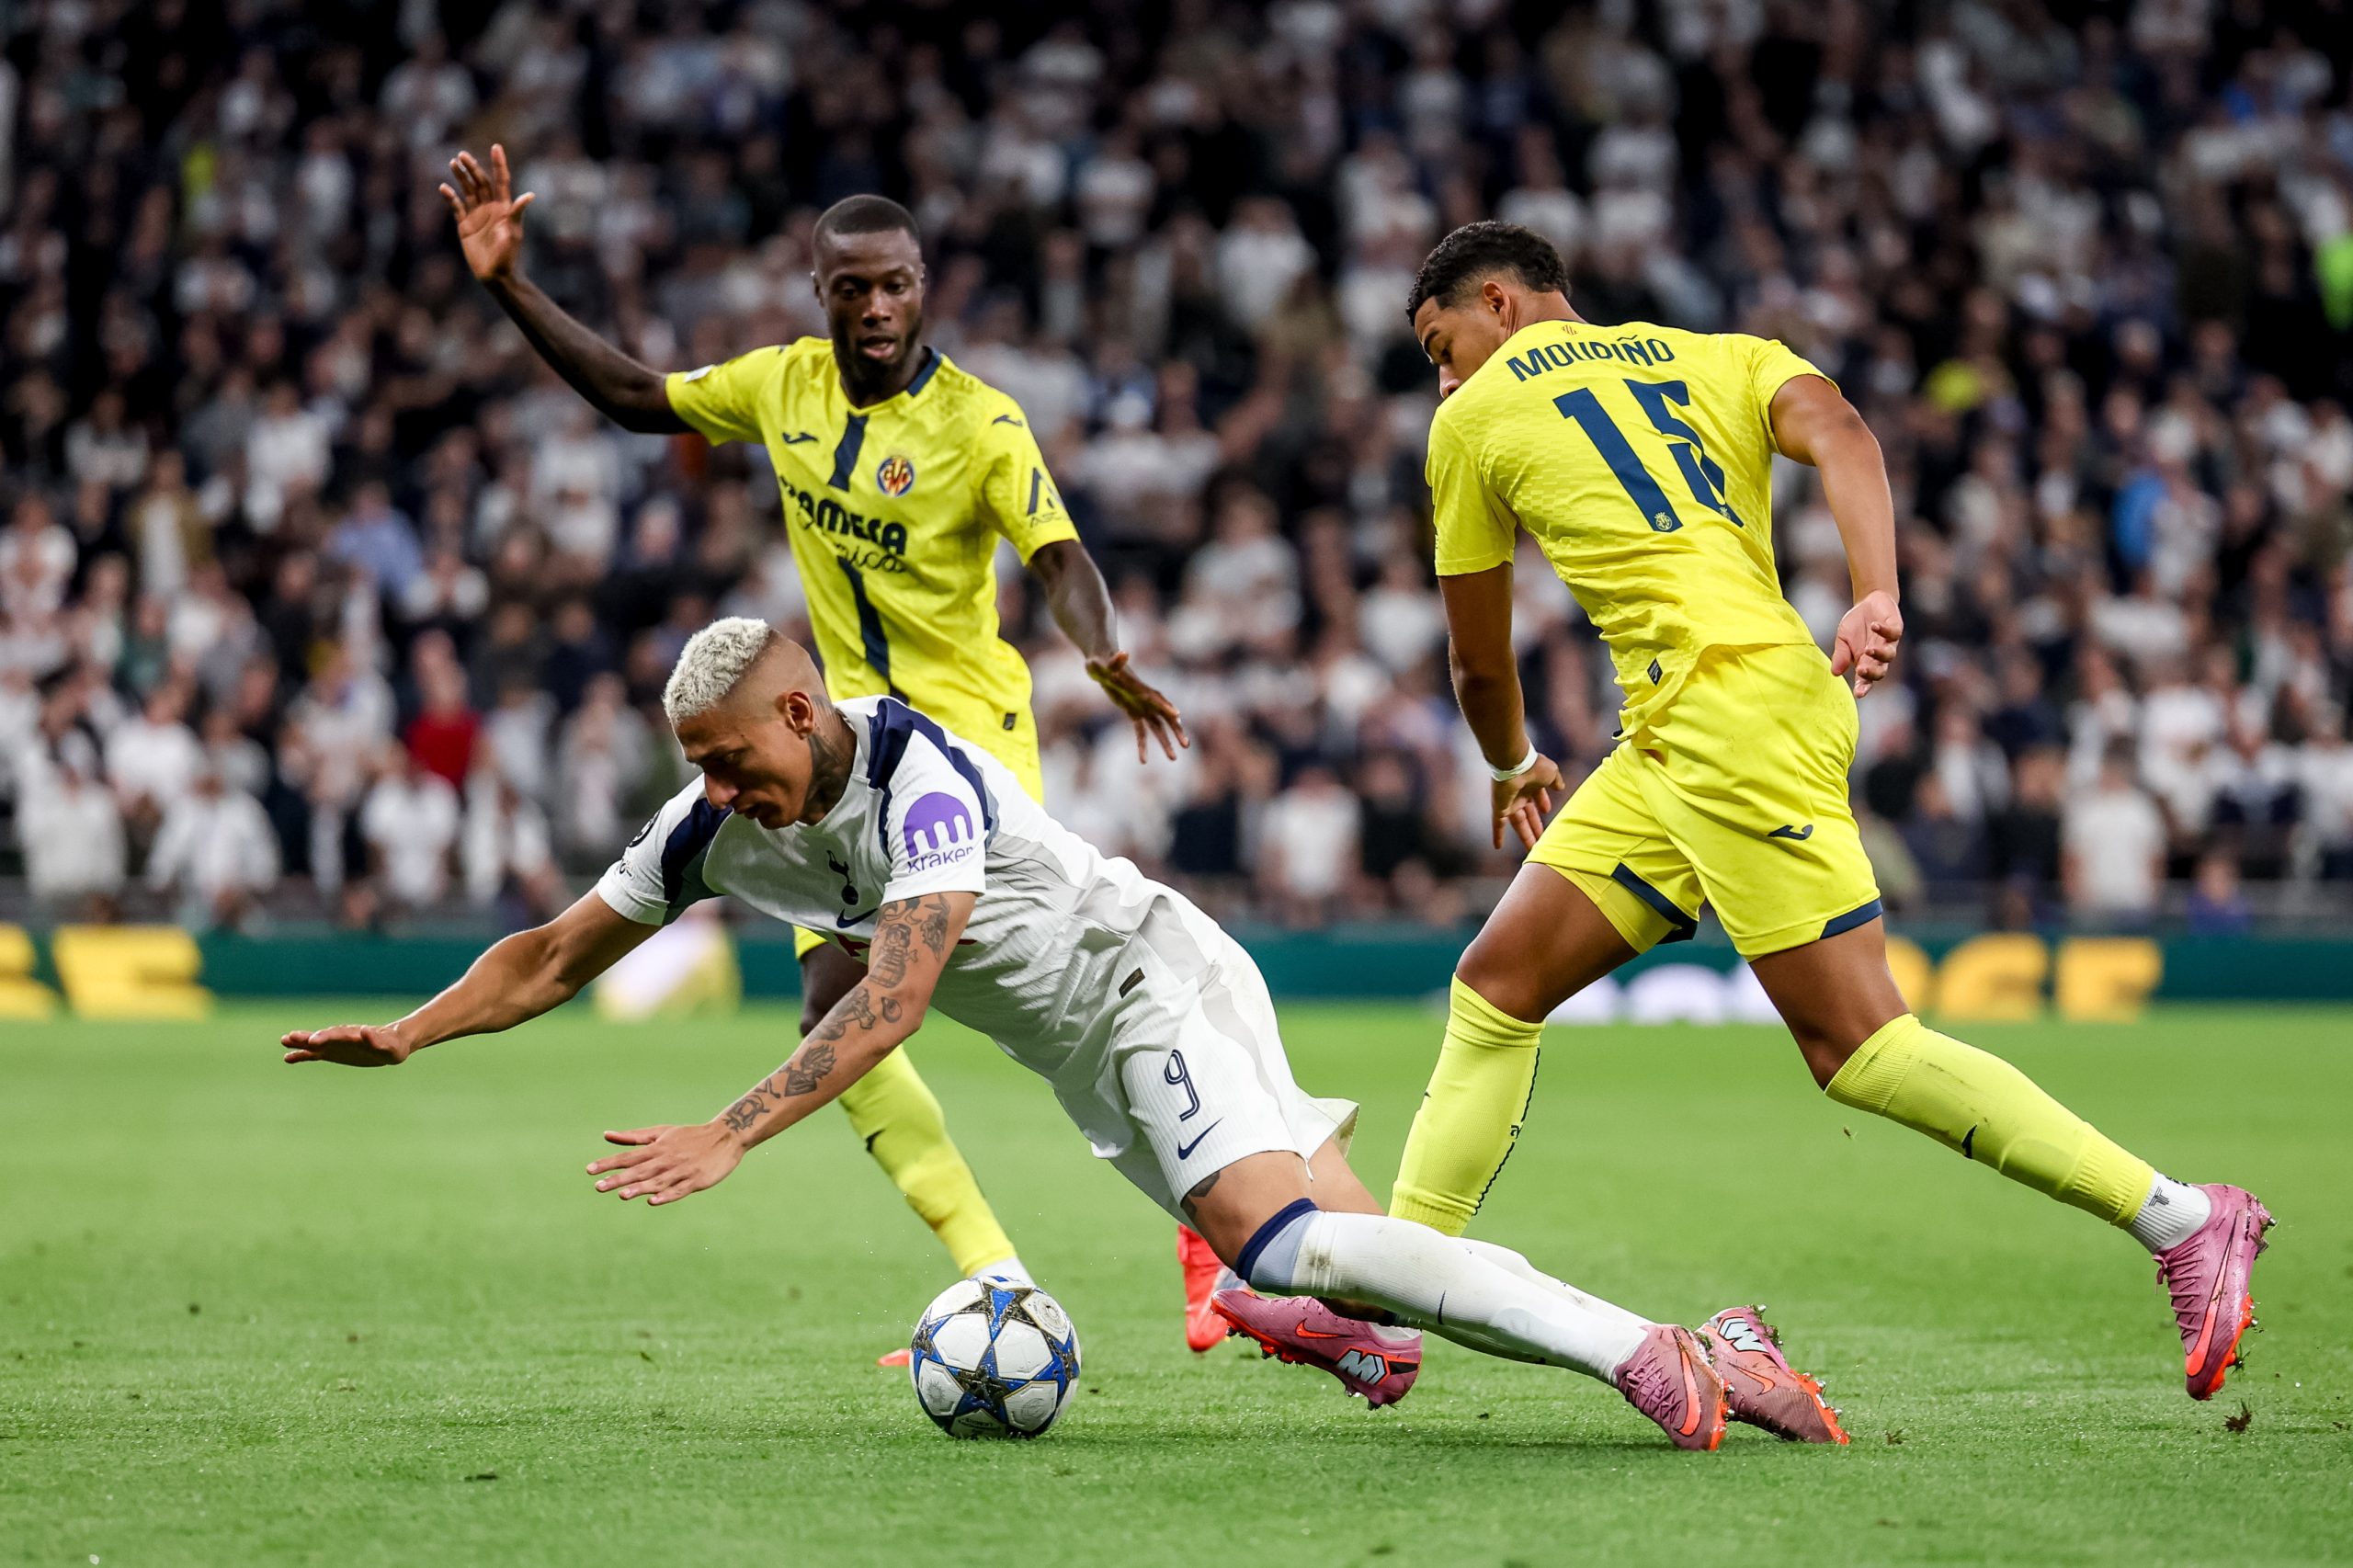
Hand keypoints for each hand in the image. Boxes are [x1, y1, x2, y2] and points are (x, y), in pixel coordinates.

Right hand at [281, 1022, 414, 1066]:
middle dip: (308, 1037)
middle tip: (290, 1038)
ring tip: (284, 1040)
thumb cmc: (394, 1046)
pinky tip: (287, 1058)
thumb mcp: (391, 1047)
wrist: (394, 1043)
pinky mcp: (334, 1053)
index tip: (313, 1041)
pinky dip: (302, 1055)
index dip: (325, 1037)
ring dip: (300, 1042)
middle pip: (323, 1036)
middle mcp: (343, 1038)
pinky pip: (315, 1054)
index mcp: (356, 1035)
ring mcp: (336, 1045)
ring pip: (316, 1043)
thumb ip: (378, 1041)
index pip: (338, 1034)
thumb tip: (366, 1031)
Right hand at [438, 144, 535, 283]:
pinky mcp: (465, 226)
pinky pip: (457, 207)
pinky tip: (444, 188)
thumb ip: (517, 213)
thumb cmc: (509, 256)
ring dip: (461, 177)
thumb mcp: (513, 233)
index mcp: (504, 208)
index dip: (499, 164)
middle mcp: (490, 208)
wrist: (496, 275)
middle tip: (463, 155)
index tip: (496, 147)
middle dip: (473, 168)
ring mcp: (477, 216)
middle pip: (481, 182)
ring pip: (468, 191)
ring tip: (453, 163)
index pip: (501, 181)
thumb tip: (530, 195)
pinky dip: (451, 197)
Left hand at [586, 1122, 744, 1206]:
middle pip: (639, 1170)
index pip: (628, 1157)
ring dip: (639, 1188)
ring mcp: (682, 1170)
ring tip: (622, 1195)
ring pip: (657, 1181)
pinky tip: (653, 1201)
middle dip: (619, 1179)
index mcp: (657, 1147)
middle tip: (598, 1187)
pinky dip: (666, 1195)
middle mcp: (666, 1159)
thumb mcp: (661, 1132)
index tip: (590, 1170)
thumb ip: (634, 1137)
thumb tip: (606, 1135)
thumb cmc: (689, 1136)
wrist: (726, 1136)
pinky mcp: (696, 1181)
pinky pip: (678, 1190)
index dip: (609, 1163)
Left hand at [1085, 651, 1188, 762]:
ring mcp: (1141, 706)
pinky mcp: (1133, 712)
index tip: (1177, 717)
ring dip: (1165, 742)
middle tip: (1186, 745)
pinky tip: (1143, 761)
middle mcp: (1145, 698)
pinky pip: (1140, 731)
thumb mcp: (1103, 663)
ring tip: (1173, 759)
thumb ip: (1114, 661)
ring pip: (1157, 727)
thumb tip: (1123, 653)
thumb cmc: (1101, 662)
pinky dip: (1143, 745)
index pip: (1156, 698)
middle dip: (1175, 730)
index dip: (1166, 707)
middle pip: (1164, 716)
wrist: (1101, 664)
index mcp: (1140, 688)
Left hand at [1492, 754, 1563, 850]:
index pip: (1537, 797)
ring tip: (1532, 849)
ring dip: (1525, 836)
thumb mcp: (1551, 772)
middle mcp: (1519, 794)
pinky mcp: (1500, 808)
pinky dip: (1498, 835)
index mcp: (1531, 784)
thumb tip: (1560, 787)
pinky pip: (1498, 824)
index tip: (1547, 811)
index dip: (1542, 804)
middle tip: (1542, 839)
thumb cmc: (1534, 766)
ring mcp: (1509, 802)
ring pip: (1518, 823)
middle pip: (1528, 814)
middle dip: (1535, 826)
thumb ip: (1556, 780)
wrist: (1515, 763)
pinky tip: (1497, 847)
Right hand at [1830, 590, 1902, 697]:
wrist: (1869, 601)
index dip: (1863, 687)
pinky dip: (1884, 631)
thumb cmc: (1855, 624)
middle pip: (1880, 671)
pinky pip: (1893, 633)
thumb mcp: (1843, 639)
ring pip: (1889, 655)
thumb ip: (1841, 655)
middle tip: (1861, 670)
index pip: (1866, 679)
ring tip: (1868, 649)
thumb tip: (1835, 673)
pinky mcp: (1896, 628)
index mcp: (1865, 662)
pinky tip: (1874, 626)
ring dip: (1879, 654)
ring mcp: (1889, 643)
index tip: (1858, 693)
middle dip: (1872, 673)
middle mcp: (1879, 656)